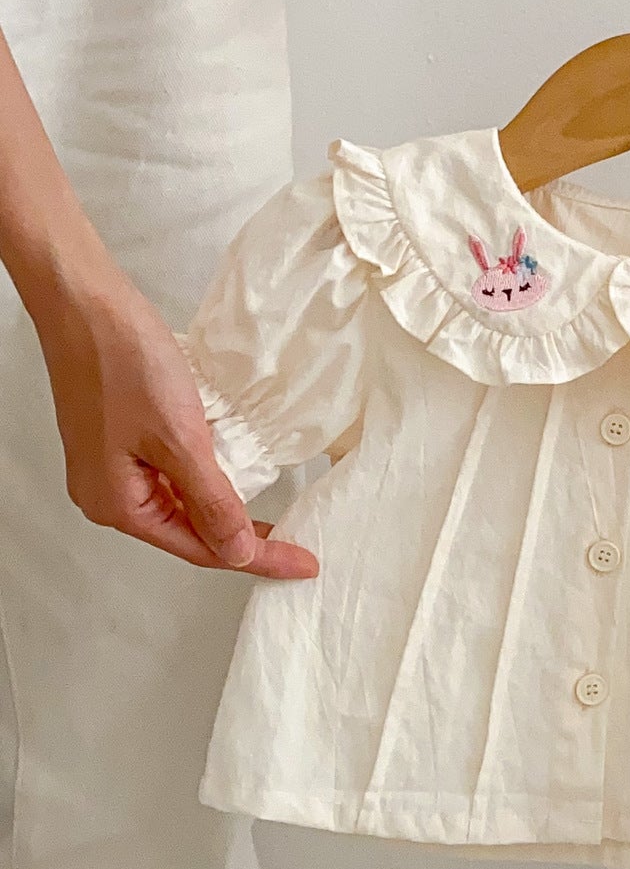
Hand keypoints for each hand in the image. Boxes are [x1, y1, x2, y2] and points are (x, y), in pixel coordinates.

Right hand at [32, 264, 316, 579]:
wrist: (88, 304)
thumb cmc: (124, 363)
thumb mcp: (180, 439)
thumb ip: (211, 500)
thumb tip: (237, 552)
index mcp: (117, 504)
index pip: (201, 549)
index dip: (257, 557)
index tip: (302, 564)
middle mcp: (110, 494)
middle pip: (190, 532)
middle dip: (241, 539)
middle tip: (295, 544)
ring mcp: (115, 466)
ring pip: (183, 503)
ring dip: (227, 508)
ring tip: (276, 517)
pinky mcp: (124, 438)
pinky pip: (174, 474)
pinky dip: (210, 478)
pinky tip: (239, 475)